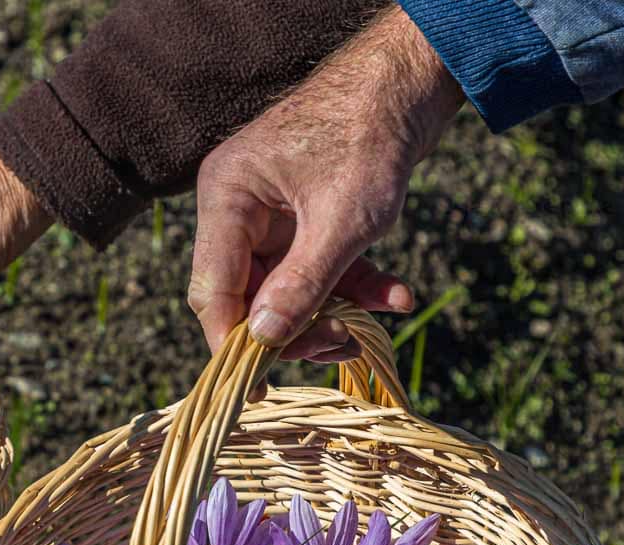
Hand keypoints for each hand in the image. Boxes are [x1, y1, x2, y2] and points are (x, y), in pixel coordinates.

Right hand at [187, 6, 464, 358]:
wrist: (410, 81)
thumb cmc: (370, 135)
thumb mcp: (342, 220)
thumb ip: (303, 285)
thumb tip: (265, 341)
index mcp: (226, 199)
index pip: (212, 291)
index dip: (233, 341)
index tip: (258, 383)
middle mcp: (236, 207)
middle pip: (247, 295)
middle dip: (293, 328)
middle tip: (338, 345)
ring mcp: (268, 213)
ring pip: (285, 288)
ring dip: (330, 310)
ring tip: (371, 322)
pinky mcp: (301, 216)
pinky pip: (314, 266)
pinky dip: (350, 284)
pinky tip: (393, 293)